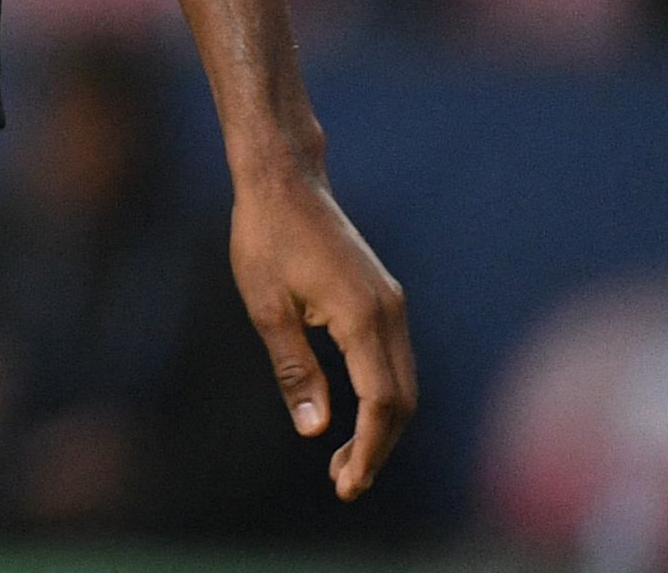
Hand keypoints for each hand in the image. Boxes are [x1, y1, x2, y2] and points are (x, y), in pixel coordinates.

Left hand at [226, 164, 414, 499]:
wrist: (284, 181)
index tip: (348, 485)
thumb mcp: (266, 307)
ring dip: (382, 426)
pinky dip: (382, 398)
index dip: (370, 450)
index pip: (382, 403)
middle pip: (402, 400)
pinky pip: (393, 362)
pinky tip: (355, 418)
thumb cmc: (265, 237)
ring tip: (346, 463)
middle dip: (378, 447)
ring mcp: (392, 305)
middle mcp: (390, 313)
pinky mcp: (384, 300)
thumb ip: (295, 370)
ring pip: (403, 383)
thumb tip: (316, 430)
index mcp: (363, 317)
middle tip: (345, 485)